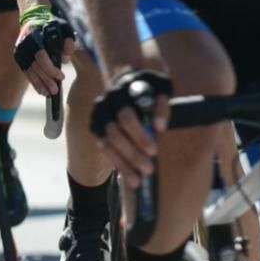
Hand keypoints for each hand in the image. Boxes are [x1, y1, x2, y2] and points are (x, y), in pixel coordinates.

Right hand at [13, 13, 74, 95]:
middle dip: (46, 80)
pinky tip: (40, 90)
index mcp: (35, 36)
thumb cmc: (51, 25)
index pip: (41, 56)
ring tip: (48, 93)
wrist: (33, 20)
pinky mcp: (19, 57)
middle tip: (55, 90)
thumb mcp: (64, 27)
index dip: (50, 69)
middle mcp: (25, 44)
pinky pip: (26, 72)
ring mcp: (20, 51)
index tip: (60, 77)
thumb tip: (65, 58)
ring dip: (39, 84)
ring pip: (30, 71)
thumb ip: (68, 42)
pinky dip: (33, 81)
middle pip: (35, 66)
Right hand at [88, 68, 170, 183]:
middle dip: (132, 154)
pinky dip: (117, 164)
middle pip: (115, 135)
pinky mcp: (98, 130)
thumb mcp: (161, 86)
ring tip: (138, 182)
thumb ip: (161, 104)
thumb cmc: (150, 84)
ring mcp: (99, 119)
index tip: (154, 151)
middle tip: (150, 169)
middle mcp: (104, 106)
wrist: (130, 78)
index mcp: (119, 94)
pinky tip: (129, 177)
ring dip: (123, 164)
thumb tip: (158, 128)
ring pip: (107, 145)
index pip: (126, 117)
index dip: (139, 135)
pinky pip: (105, 150)